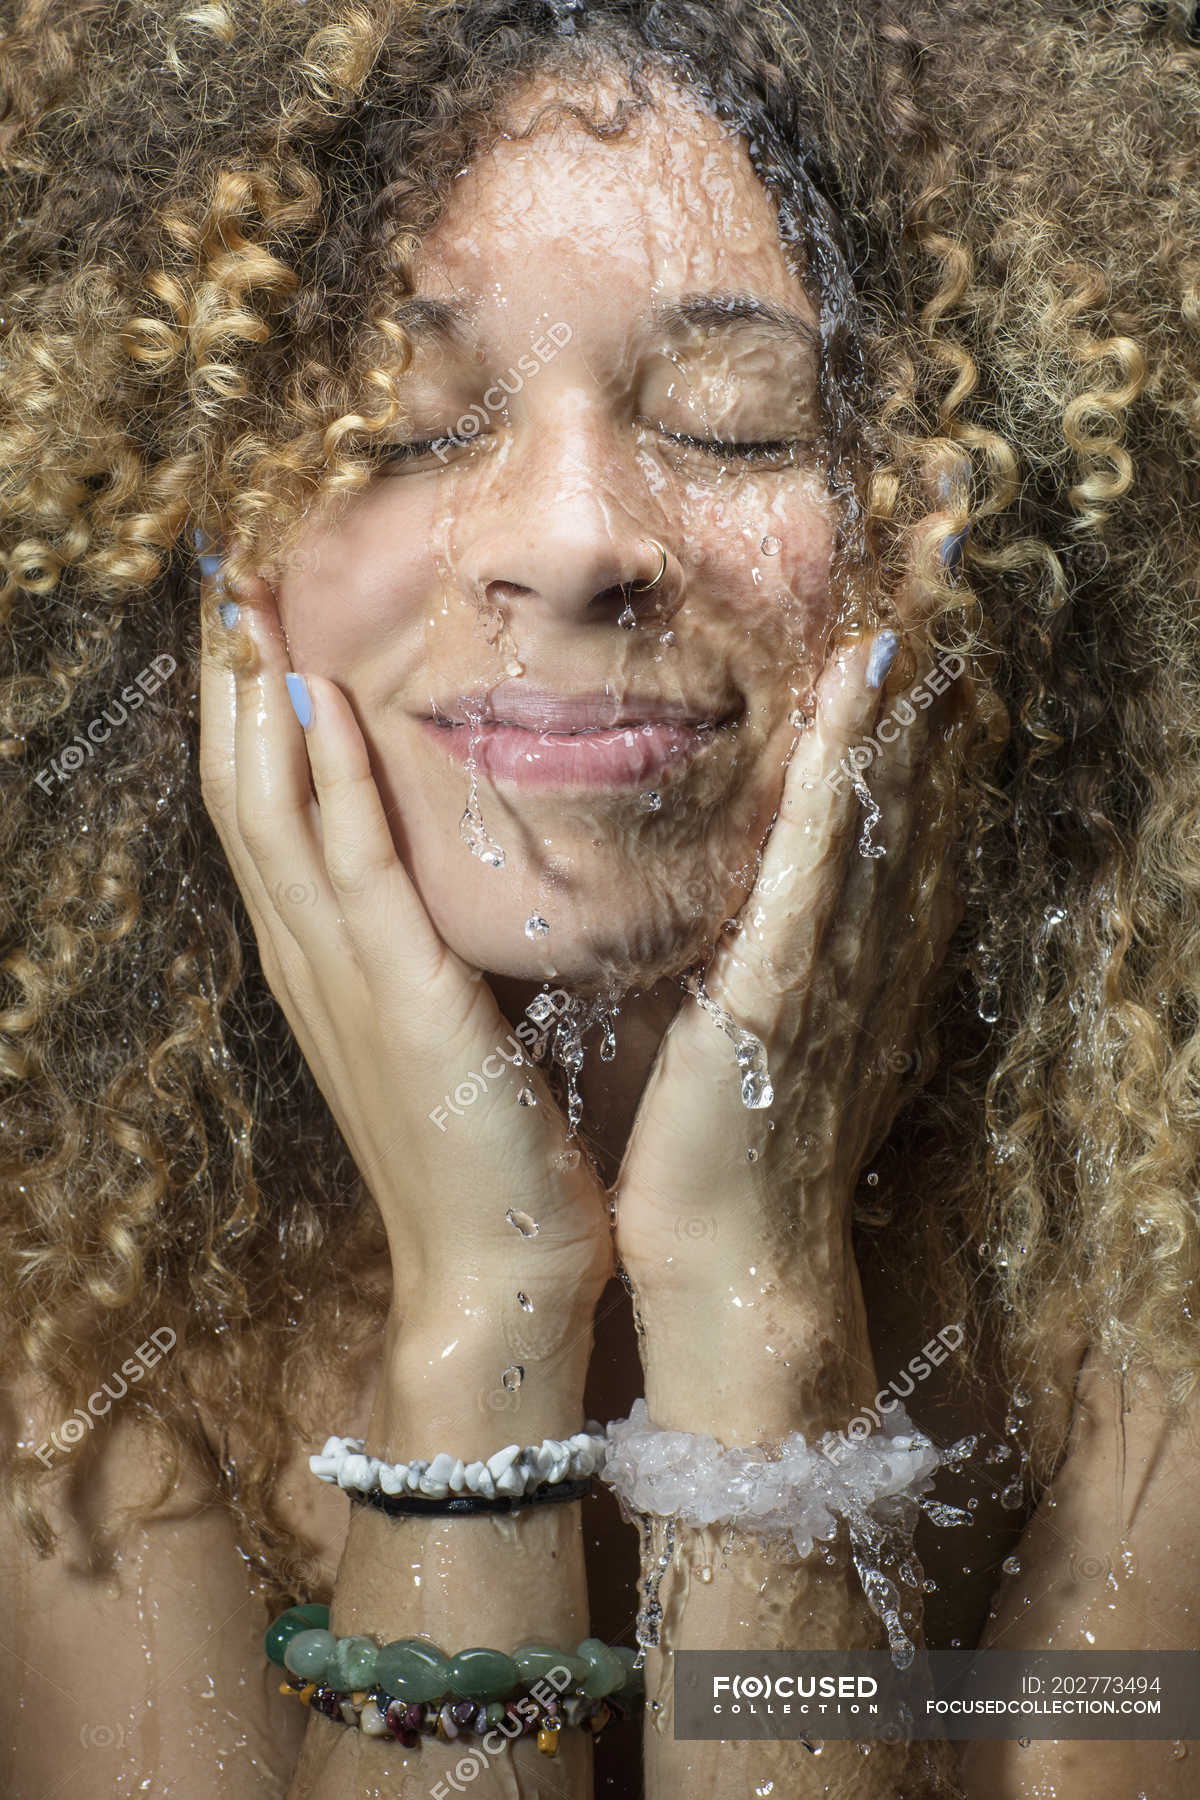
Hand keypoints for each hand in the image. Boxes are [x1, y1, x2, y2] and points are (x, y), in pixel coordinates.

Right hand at [198, 565, 613, 1333]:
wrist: (499, 1269)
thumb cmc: (487, 1146)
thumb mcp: (444, 1023)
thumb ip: (425, 945)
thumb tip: (447, 861)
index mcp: (322, 965)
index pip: (266, 816)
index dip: (248, 716)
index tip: (249, 625)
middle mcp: (308, 961)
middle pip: (244, 797)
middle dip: (231, 686)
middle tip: (227, 580)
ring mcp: (340, 980)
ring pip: (270, 816)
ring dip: (255, 704)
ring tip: (242, 605)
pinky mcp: (396, 1000)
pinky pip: (350, 868)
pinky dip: (324, 779)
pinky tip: (314, 701)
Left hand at [613, 538, 964, 1316]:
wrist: (724, 1262)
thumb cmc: (710, 1149)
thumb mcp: (729, 1022)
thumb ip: (736, 945)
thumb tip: (699, 876)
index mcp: (835, 946)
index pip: (875, 801)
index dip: (899, 700)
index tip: (904, 597)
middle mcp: (856, 937)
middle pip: (902, 776)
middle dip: (925, 661)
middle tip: (947, 538)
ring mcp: (828, 957)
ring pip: (874, 794)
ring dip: (899, 684)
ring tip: (923, 574)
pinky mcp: (784, 988)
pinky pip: (817, 859)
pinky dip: (841, 769)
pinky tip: (858, 686)